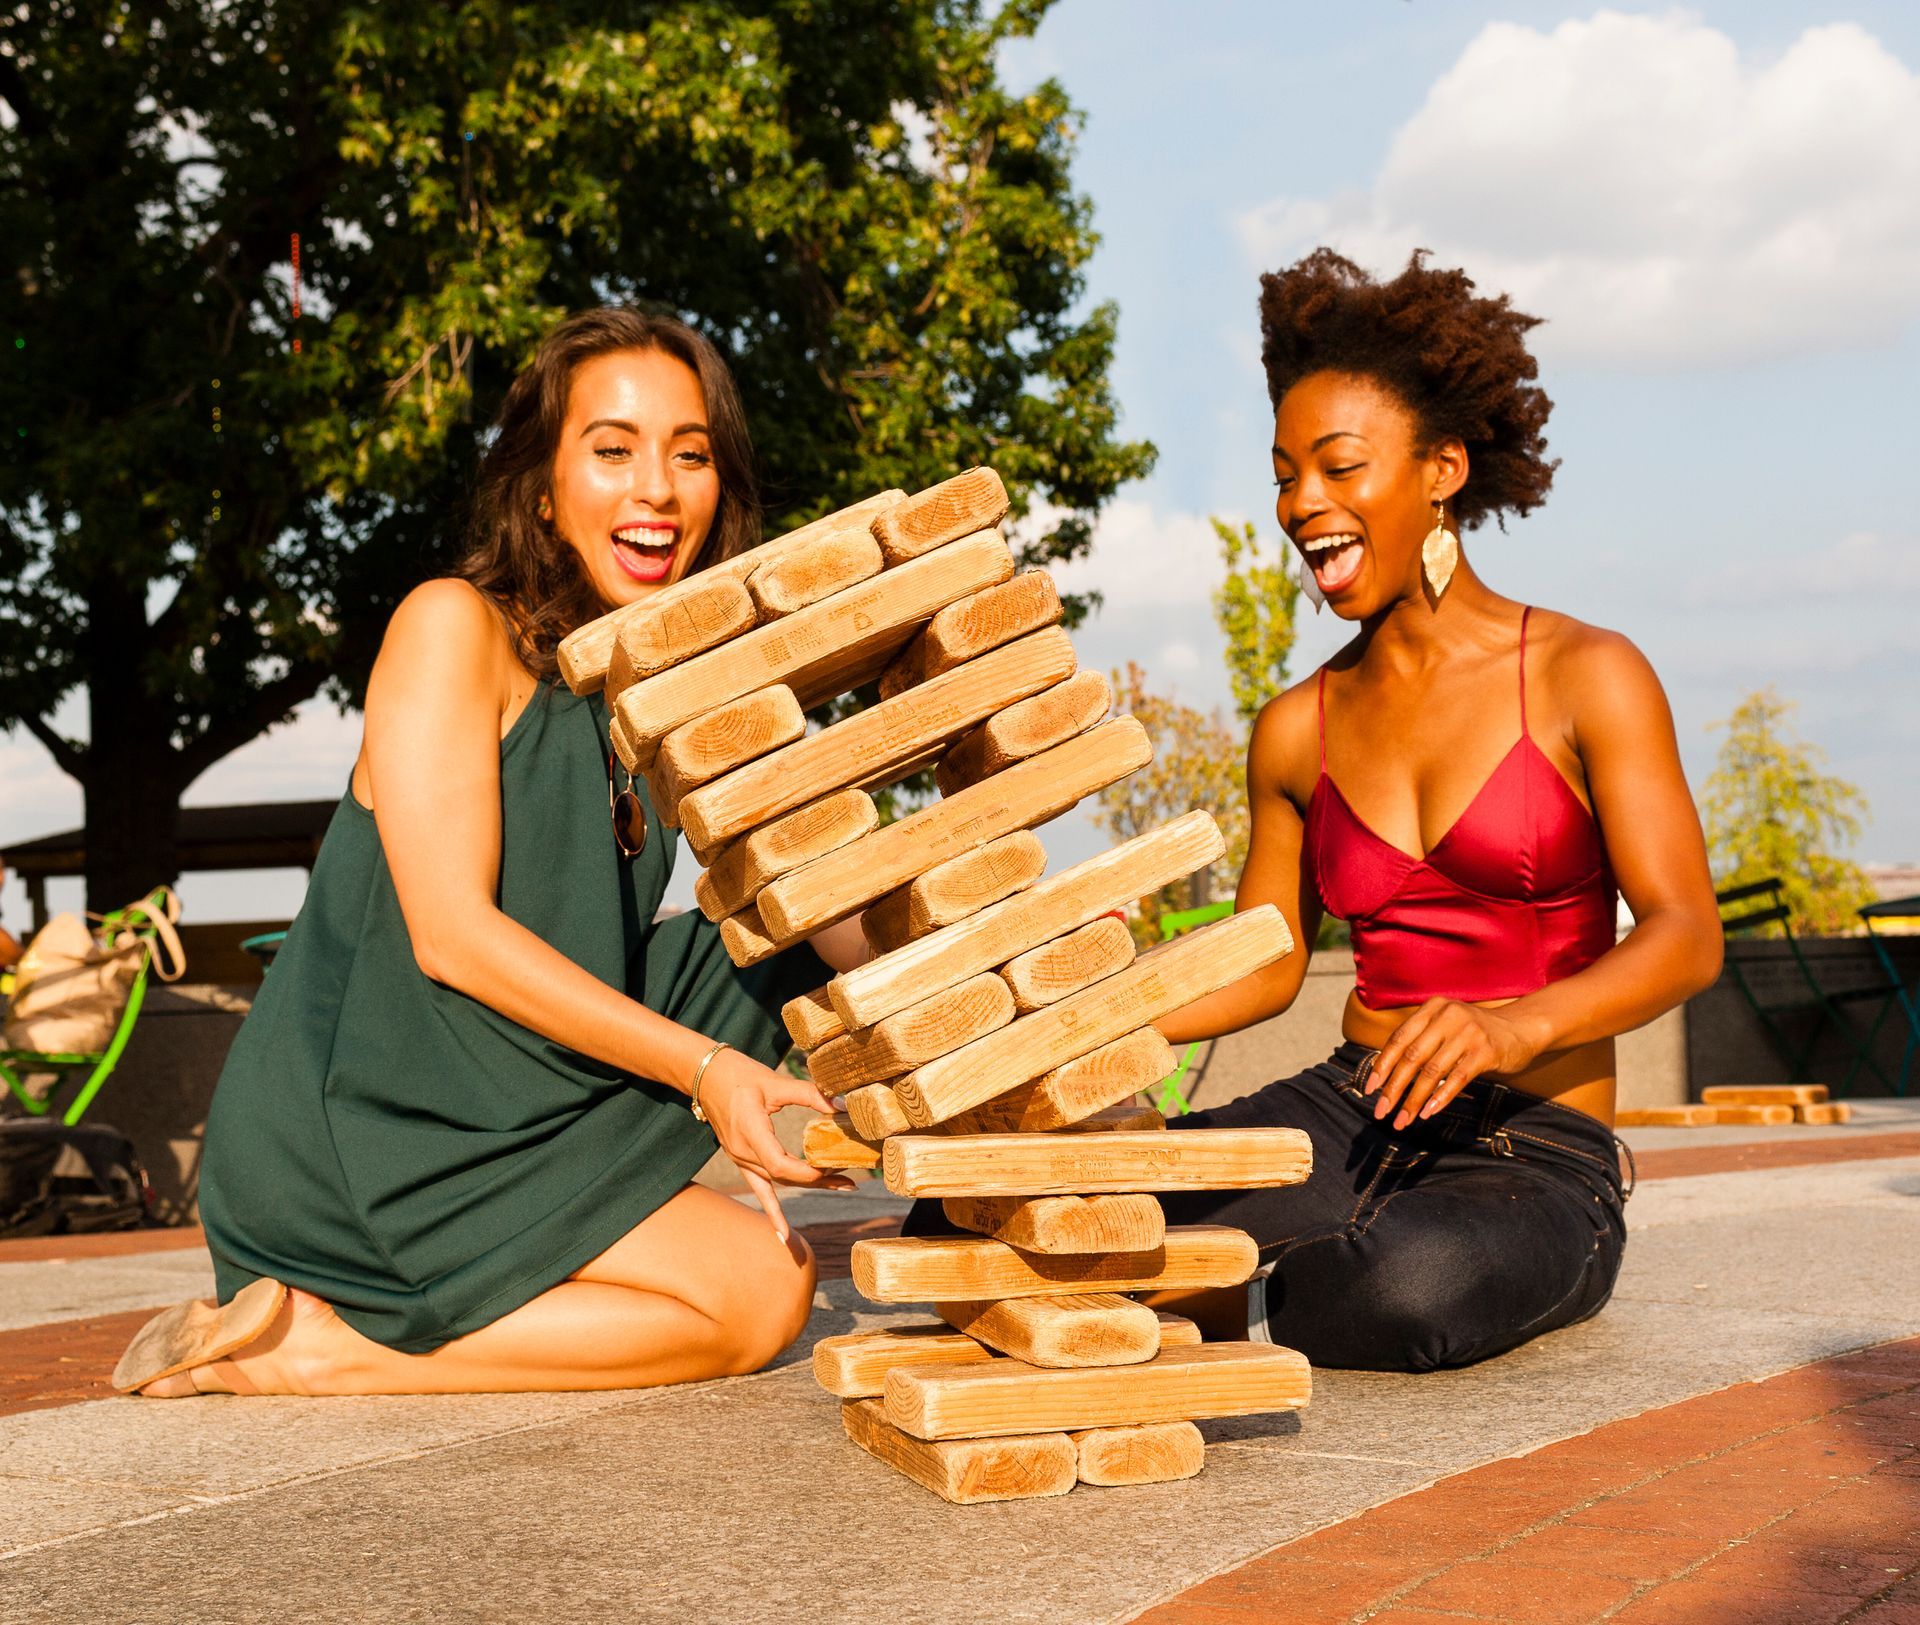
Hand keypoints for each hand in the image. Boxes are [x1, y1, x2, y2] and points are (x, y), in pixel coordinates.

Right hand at [697, 1048, 852, 1239]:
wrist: (704, 1075)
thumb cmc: (739, 1074)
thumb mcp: (775, 1081)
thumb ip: (809, 1094)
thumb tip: (842, 1105)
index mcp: (751, 1132)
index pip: (781, 1165)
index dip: (809, 1172)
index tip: (835, 1166)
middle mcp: (743, 1152)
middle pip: (785, 1177)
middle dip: (819, 1180)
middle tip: (851, 1180)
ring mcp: (740, 1158)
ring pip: (778, 1182)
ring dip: (809, 1185)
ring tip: (842, 1185)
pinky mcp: (741, 1158)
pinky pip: (759, 1189)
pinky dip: (772, 1211)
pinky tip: (783, 1235)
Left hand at [1366, 1000, 1539, 1130]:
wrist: (1521, 1029)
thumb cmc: (1475, 1033)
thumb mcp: (1446, 1027)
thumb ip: (1421, 1042)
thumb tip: (1386, 1075)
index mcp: (1432, 1008)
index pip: (1399, 1039)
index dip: (1382, 1065)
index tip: (1370, 1089)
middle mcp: (1447, 1016)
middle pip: (1411, 1057)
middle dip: (1394, 1088)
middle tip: (1382, 1112)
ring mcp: (1468, 1032)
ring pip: (1432, 1071)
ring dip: (1414, 1099)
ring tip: (1403, 1119)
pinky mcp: (1486, 1051)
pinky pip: (1457, 1078)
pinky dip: (1440, 1097)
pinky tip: (1428, 1112)